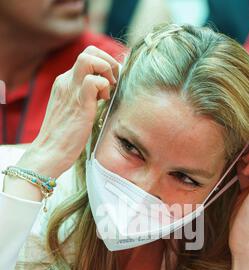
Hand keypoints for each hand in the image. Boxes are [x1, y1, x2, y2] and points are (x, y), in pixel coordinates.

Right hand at [17, 46, 118, 177]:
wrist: (49, 153)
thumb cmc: (64, 139)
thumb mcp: (74, 112)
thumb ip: (86, 99)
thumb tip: (106, 93)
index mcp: (64, 83)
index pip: (86, 58)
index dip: (104, 64)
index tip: (111, 81)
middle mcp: (66, 81)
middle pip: (89, 51)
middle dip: (108, 61)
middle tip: (113, 82)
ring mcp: (70, 90)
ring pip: (89, 58)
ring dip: (106, 70)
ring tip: (109, 89)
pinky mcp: (78, 102)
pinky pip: (93, 80)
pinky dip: (104, 86)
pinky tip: (103, 101)